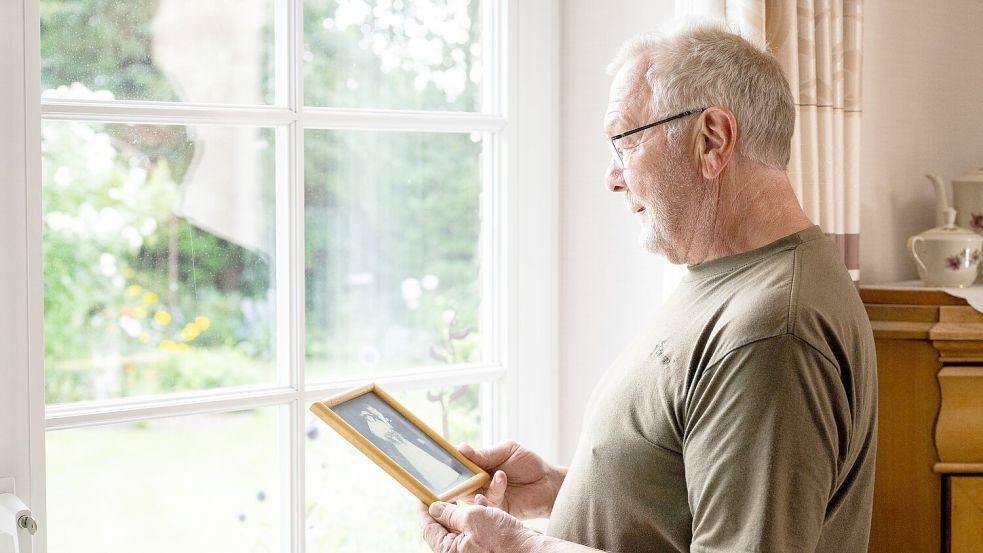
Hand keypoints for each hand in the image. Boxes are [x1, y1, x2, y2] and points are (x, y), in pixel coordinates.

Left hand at [419, 501, 540, 552]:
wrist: (530, 550)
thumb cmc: (502, 538)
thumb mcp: (472, 518)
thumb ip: (450, 513)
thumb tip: (434, 508)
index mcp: (450, 551)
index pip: (428, 528)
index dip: (423, 510)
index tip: (421, 495)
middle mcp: (459, 552)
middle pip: (443, 527)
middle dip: (446, 507)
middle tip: (444, 490)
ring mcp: (473, 550)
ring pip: (461, 525)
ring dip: (464, 509)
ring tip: (469, 495)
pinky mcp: (486, 546)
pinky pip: (475, 527)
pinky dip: (478, 514)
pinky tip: (485, 503)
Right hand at [458, 441, 565, 519]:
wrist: (548, 482)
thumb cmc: (528, 464)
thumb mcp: (507, 451)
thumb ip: (485, 454)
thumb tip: (461, 448)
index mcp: (479, 465)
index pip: (459, 464)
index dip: (451, 462)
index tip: (447, 458)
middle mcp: (479, 482)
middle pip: (459, 482)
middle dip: (460, 478)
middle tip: (465, 472)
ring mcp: (486, 496)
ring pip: (471, 494)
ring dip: (481, 484)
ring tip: (500, 474)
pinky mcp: (496, 508)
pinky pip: (486, 503)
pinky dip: (492, 492)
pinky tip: (501, 480)